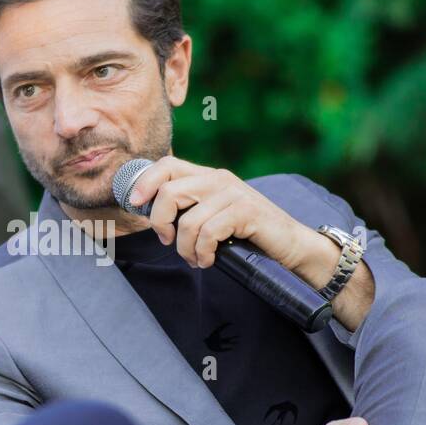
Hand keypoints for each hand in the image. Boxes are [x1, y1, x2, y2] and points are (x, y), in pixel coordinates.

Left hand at [126, 156, 308, 269]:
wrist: (290, 245)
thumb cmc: (247, 236)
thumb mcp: (213, 217)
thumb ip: (188, 210)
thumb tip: (153, 216)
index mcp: (208, 176)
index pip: (167, 164)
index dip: (144, 181)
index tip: (135, 204)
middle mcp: (219, 178)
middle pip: (169, 191)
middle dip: (160, 222)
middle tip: (169, 241)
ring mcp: (234, 193)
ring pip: (188, 220)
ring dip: (186, 249)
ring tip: (197, 258)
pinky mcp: (246, 211)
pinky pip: (208, 232)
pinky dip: (203, 252)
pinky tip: (209, 260)